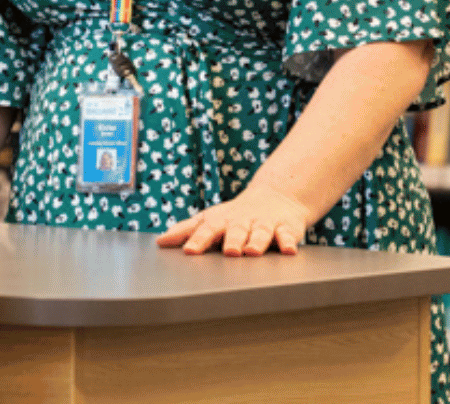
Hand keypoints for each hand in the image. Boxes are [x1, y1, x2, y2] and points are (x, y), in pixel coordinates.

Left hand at [156, 185, 309, 256]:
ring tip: (252, 251)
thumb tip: (159, 242)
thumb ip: (186, 230)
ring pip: (261, 233)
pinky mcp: (285, 229)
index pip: (207, 229)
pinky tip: (289, 251)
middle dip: (232, 240)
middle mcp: (242, 221)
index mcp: (222, 220)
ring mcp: (264, 224)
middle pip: (235, 230)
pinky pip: (287, 236)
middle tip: (229, 252)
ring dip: (257, 241)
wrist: (276, 197)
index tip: (189, 252)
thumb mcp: (210, 219)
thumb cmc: (235, 214)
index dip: (198, 240)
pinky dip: (288, 242)